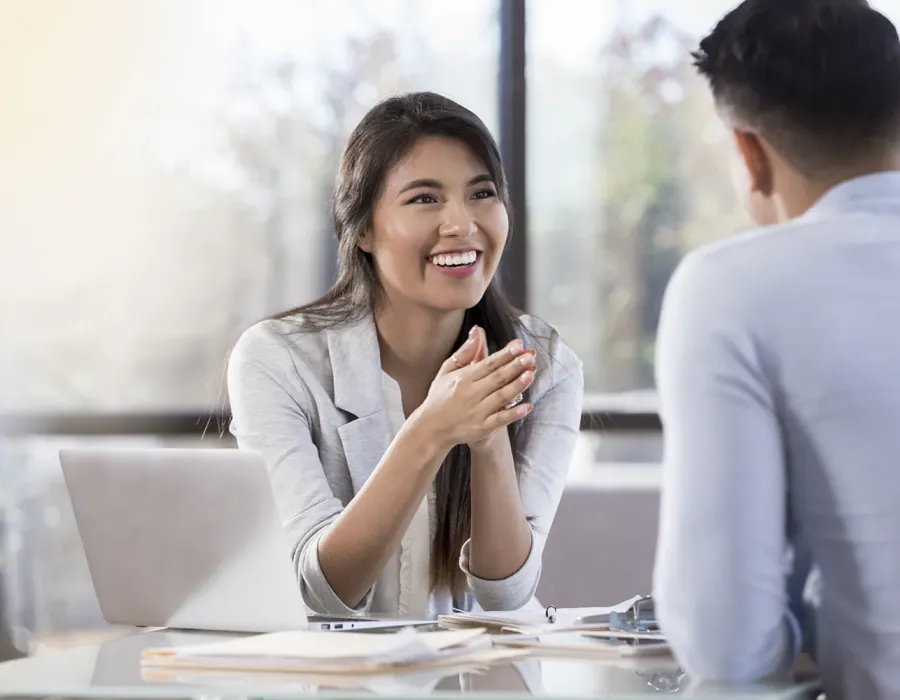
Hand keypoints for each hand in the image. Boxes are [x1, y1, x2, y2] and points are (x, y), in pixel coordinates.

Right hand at [409, 326, 536, 451]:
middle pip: (497, 378)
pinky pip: (500, 420)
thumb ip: (465, 352)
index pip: (489, 363)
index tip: (519, 345)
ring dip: (517, 385)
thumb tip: (477, 331)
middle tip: (530, 357)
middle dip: (515, 366)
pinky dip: (514, 414)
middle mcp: (471, 393)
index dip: (505, 354)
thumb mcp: (447, 371)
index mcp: (464, 378)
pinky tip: (527, 407)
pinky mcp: (482, 428)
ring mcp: (478, 412)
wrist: (431, 428)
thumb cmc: (440, 396)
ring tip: (531, 374)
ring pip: (501, 396)